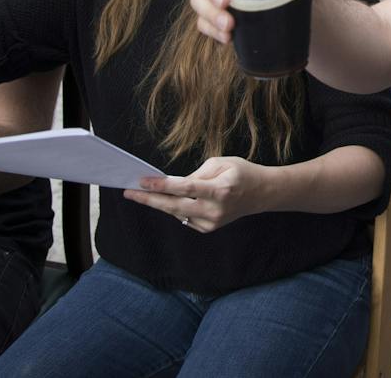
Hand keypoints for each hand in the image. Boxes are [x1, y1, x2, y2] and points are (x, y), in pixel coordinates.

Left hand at [123, 157, 274, 231]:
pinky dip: (176, 207)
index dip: (161, 185)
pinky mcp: (209, 228)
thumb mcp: (221, 162)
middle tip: (129, 192)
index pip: (184, 188)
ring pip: (177, 213)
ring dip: (159, 203)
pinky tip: (170, 199)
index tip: (142, 181)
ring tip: (140, 193)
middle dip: (149, 199)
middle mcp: (215, 210)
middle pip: (174, 207)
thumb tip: (174, 185)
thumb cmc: (241, 172)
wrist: (262, 194)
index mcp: (219, 190)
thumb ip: (196, 174)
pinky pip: (185, 217)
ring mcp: (212, 222)